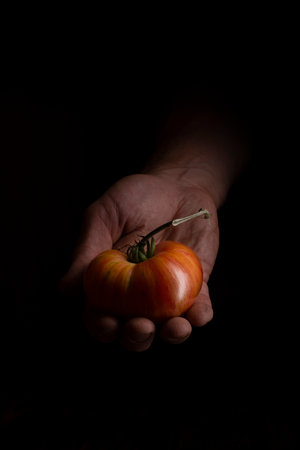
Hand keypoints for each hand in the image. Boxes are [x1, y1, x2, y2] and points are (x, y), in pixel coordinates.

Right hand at [60, 173, 218, 350]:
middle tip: (141, 328)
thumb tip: (65, 288)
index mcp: (108, 283)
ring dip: (171, 335)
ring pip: (167, 328)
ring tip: (175, 328)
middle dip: (136, 337)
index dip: (101, 326)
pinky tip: (198, 315)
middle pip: (132, 330)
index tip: (108, 324)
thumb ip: (87, 248)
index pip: (99, 315)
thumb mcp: (105, 214)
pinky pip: (199, 310)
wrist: (179, 185)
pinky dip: (200, 316)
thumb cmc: (136, 196)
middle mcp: (137, 296)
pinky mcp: (196, 287)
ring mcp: (168, 294)